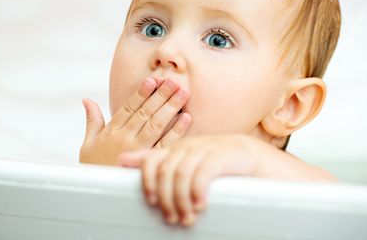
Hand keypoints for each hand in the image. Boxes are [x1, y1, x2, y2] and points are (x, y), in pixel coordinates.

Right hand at [79, 78, 191, 165]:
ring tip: (182, 93)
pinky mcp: (150, 161)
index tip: (152, 80)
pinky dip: (176, 131)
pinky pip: (165, 144)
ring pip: (156, 124)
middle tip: (173, 81)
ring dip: (170, 107)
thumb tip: (87, 100)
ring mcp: (139, 149)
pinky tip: (185, 118)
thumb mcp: (88, 143)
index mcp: (112, 131)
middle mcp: (126, 138)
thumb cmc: (94, 166)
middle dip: (160, 95)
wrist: (99, 192)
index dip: (141, 93)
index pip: (129, 107)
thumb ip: (92, 120)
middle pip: (146, 112)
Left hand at [119, 135, 259, 226]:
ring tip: (187, 217)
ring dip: (181, 200)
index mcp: (174, 149)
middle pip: (165, 172)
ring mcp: (202, 149)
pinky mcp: (219, 155)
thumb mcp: (180, 159)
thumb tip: (121, 159)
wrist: (245, 153)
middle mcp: (185, 147)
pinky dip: (198, 191)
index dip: (147, 181)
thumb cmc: (211, 160)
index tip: (152, 202)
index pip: (151, 160)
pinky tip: (201, 205)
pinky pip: (203, 173)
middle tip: (172, 218)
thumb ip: (153, 159)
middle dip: (166, 198)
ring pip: (181, 174)